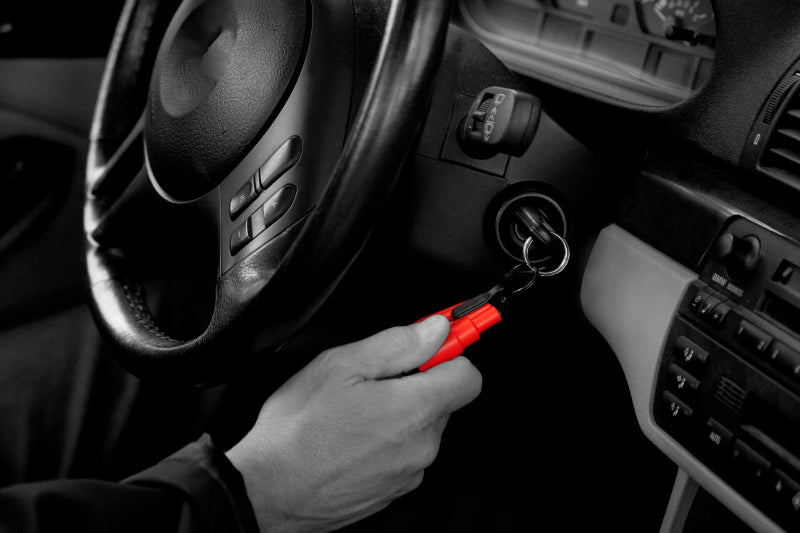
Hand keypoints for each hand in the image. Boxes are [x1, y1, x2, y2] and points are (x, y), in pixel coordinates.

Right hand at [226, 315, 482, 532]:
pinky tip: (349, 438)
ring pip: (420, 428)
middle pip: (442, 401)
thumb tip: (435, 329)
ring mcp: (408, 473)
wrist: (268, 491)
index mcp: (415, 409)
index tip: (430, 345)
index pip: (467, 376)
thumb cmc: (298, 430)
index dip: (448, 354)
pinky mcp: (392, 491)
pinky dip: (384, 442)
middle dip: (415, 383)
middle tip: (371, 379)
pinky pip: (402, 454)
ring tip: (352, 412)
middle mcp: (422, 446)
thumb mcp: (341, 365)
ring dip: (397, 414)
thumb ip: (397, 344)